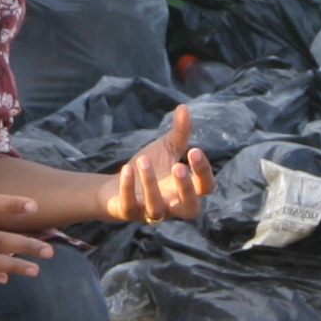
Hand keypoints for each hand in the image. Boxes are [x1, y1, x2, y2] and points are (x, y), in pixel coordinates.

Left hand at [105, 105, 214, 223]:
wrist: (115, 187)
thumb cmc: (150, 168)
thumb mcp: (166, 149)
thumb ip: (179, 133)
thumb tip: (184, 108)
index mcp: (185, 189)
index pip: (205, 187)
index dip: (203, 172)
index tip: (195, 150)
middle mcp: (171, 206)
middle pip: (190, 209)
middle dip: (186, 189)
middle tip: (178, 166)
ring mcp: (149, 212)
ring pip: (156, 209)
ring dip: (151, 185)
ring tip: (144, 160)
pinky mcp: (128, 212)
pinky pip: (129, 207)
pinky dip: (127, 189)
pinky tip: (127, 169)